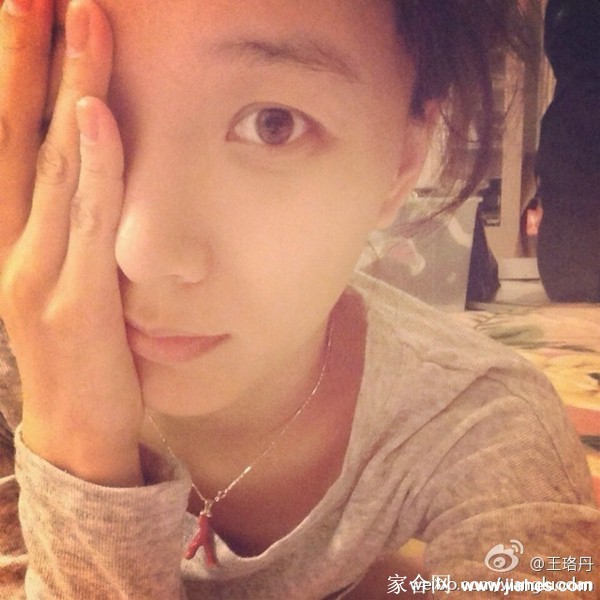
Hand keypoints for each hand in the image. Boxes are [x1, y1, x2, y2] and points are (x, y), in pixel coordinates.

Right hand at [0, 0, 143, 485]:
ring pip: (49, 164)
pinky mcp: (73, 302)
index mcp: (12, 239)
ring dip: (63, 86)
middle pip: (15, 133)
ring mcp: (37, 273)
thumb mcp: (69, 284)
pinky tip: (94, 114)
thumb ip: (74, 229)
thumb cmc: (82, 356)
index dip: (14, 71)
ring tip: (78, 17)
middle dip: (25, 55)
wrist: (79, 432)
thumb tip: (92, 167)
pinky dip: (90, 167)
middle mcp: (13, 245)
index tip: (29, 11)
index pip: (8, 139)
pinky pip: (85, 222)